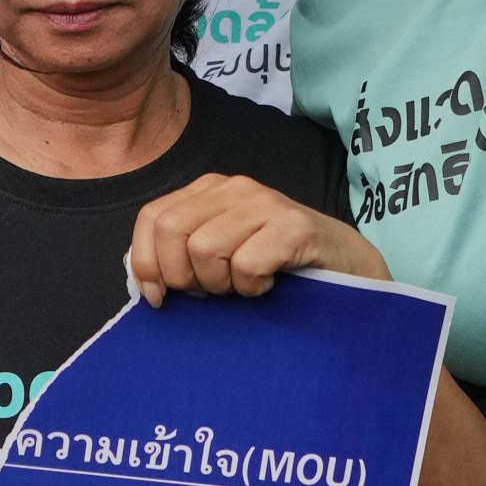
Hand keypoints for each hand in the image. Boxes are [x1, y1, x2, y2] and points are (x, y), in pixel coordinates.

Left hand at [128, 174, 385, 303]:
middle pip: (173, 232)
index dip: (146, 262)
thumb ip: (181, 254)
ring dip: (221, 284)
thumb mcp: (222, 253)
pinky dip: (252, 287)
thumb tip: (137, 277)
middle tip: (211, 293)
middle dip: (182, 276)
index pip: (152, 218)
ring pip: (205, 249)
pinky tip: (270, 285)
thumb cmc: (278, 266)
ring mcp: (266, 203)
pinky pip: (247, 265)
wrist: (348, 266)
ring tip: (244, 286)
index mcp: (211, 189)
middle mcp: (235, 187)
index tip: (159, 297)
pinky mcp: (295, 226)